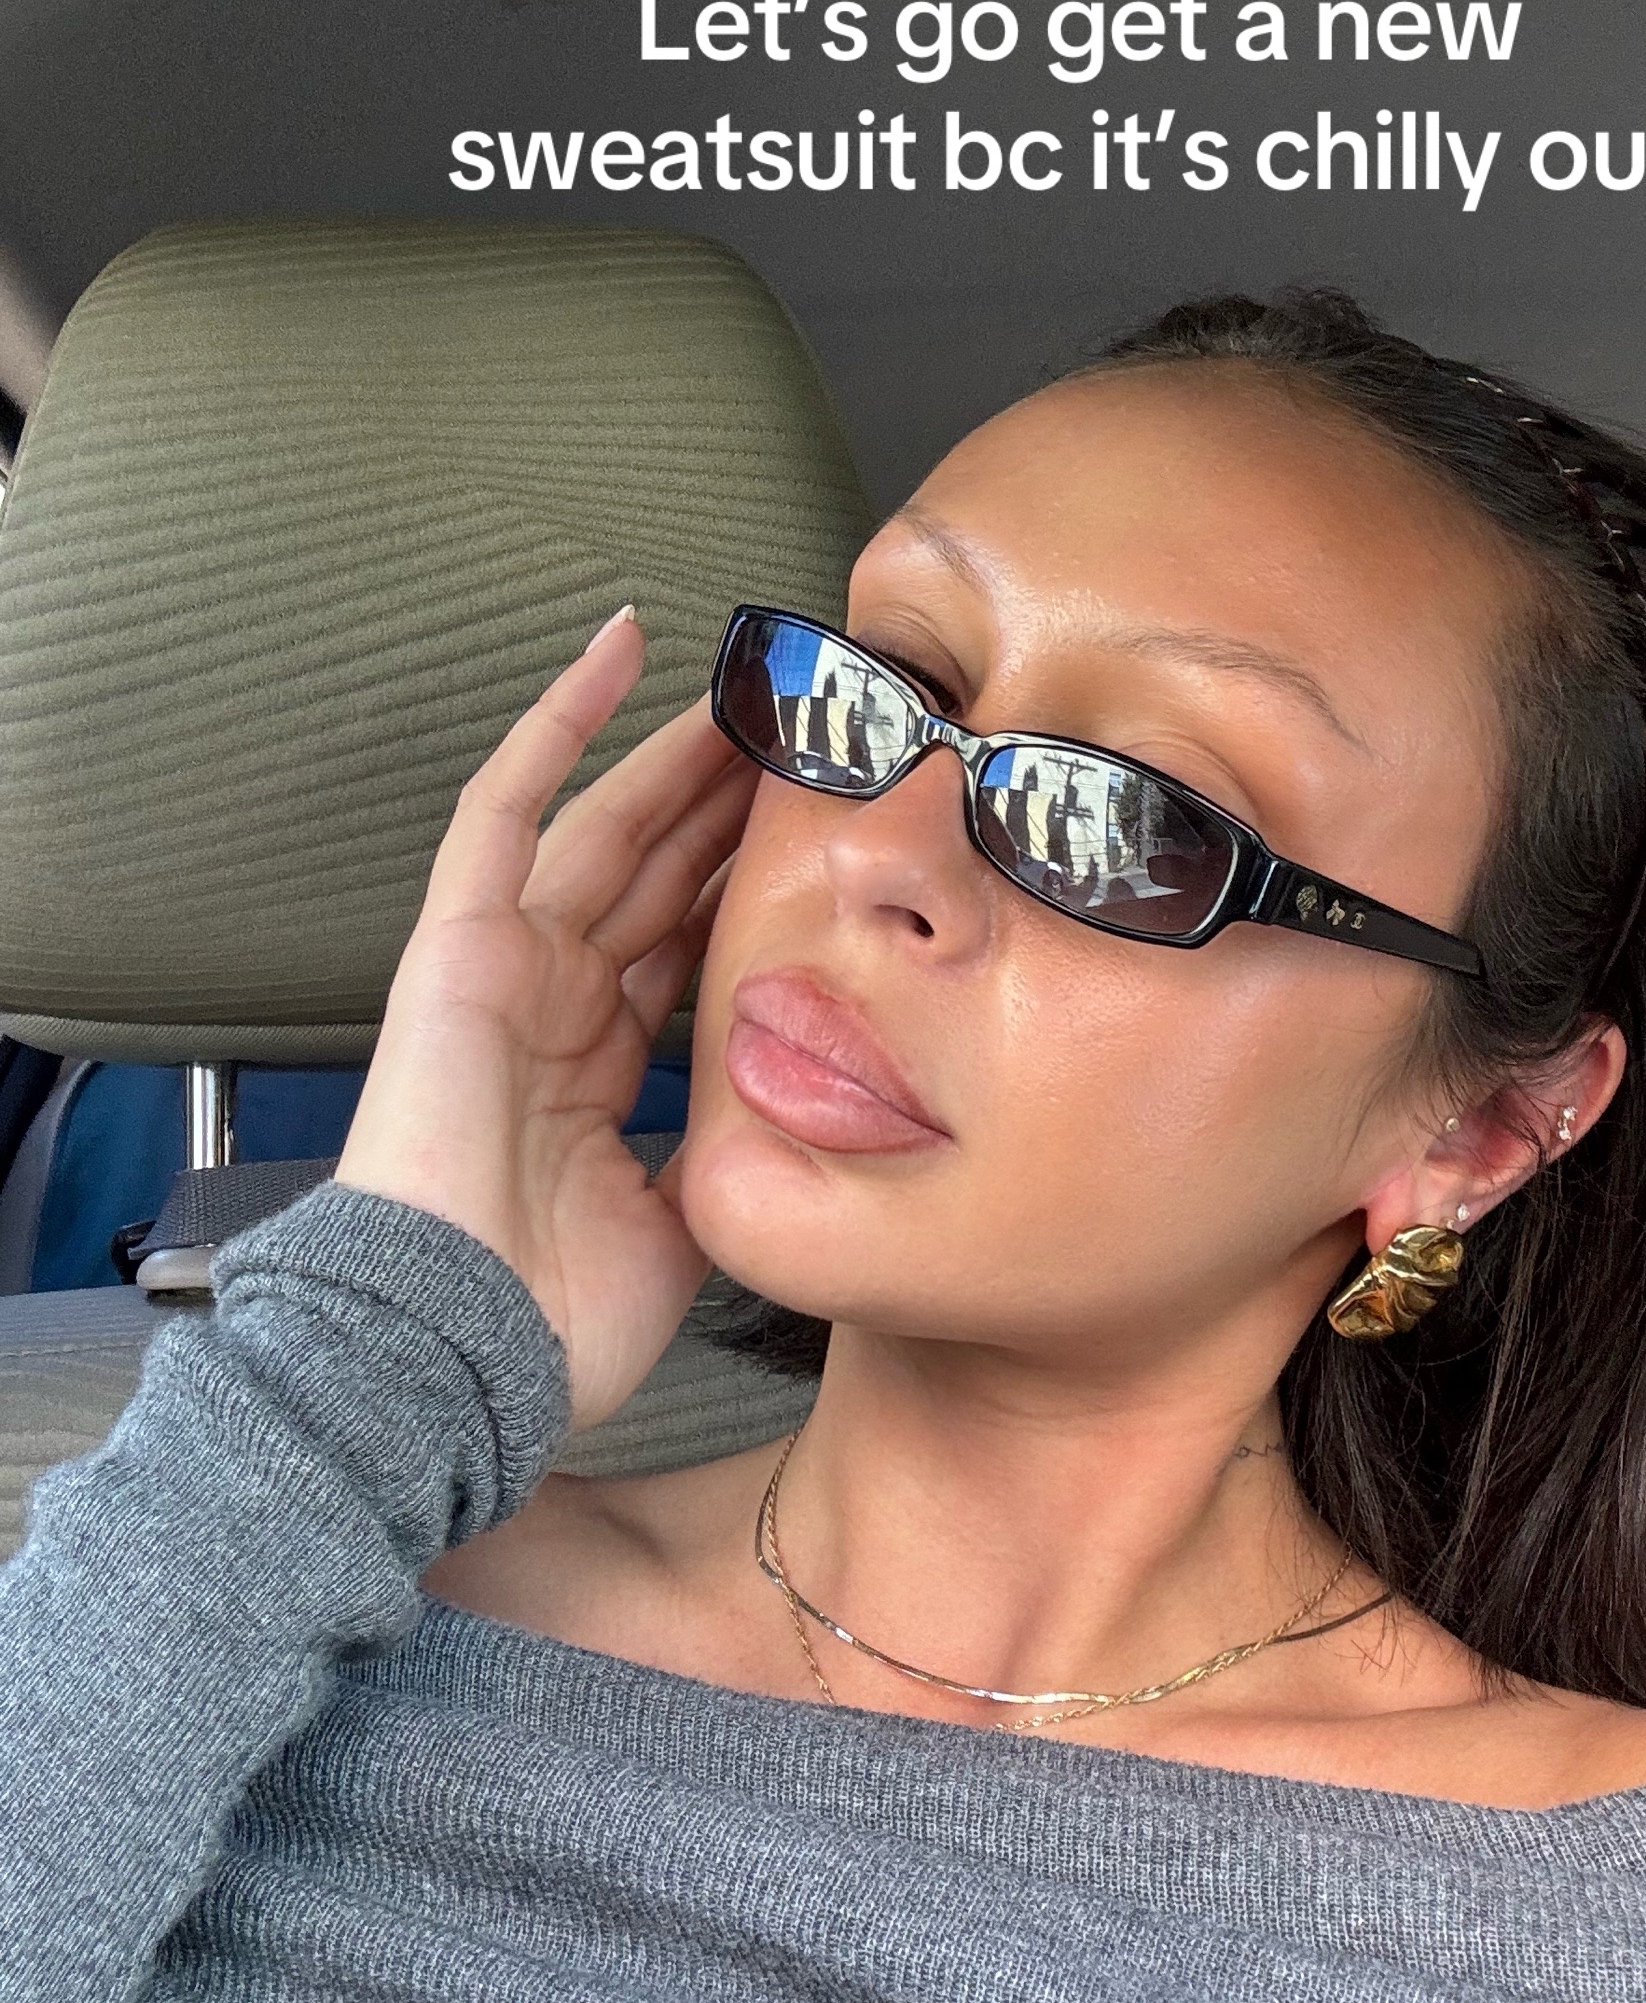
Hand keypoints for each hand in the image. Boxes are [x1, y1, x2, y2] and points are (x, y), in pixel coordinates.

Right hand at [334, 608, 754, 1427]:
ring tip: (752, 685)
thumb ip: (723, 1158)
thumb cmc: (553, 1322)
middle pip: (660, 874)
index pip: (689, 948)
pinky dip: (558, 723)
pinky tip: (620, 650)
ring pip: (609, 825)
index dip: (752, 886)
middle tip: (812, 734)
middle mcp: (554, 1005)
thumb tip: (802, 1126)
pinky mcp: (460, 941)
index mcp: (597, 1072)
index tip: (830, 833)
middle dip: (731, 805)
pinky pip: (506, 807)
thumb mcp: (679, 1228)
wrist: (458, 1352)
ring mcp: (506, 965)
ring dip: (679, 754)